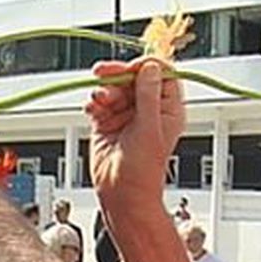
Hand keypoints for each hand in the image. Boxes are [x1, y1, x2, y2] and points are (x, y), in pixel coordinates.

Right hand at [84, 58, 184, 206]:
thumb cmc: (142, 172)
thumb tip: (150, 68)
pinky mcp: (107, 122)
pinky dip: (94, 103)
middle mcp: (148, 110)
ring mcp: (127, 115)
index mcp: (167, 109)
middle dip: (118, 74)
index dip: (145, 67)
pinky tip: (93, 110)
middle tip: (103, 72)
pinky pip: (99, 102)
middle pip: (134, 77)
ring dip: (104, 90)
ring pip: (114, 87)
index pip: (161, 74)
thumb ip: (148, 95)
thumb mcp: (149, 128)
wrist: (122, 195)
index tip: (132, 68)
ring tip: (99, 100)